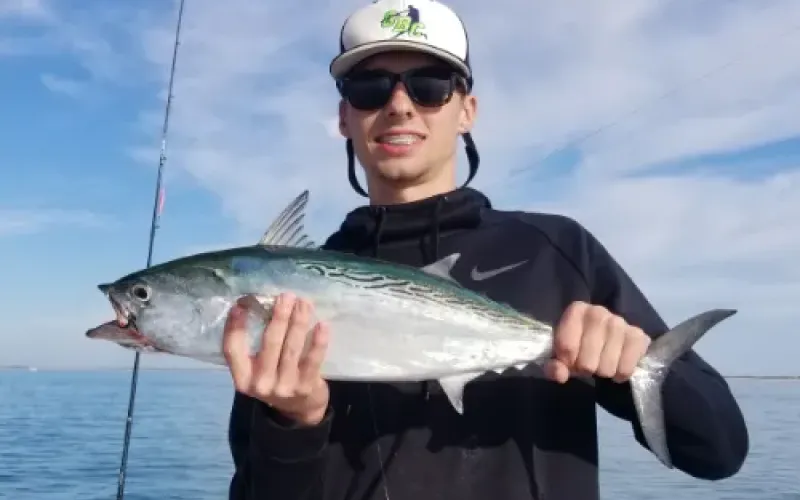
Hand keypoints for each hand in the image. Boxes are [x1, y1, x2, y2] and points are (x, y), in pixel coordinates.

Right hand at [222, 292, 329, 425]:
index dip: (234, 326)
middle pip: (269, 343)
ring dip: (298, 322)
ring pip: (291, 348)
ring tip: (304, 303)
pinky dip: (318, 341)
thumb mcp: (258, 368)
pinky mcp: (305, 387)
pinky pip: (312, 360)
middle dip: (279, 316)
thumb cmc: (276, 379)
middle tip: (286, 296)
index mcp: (243, 378)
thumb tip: (260, 305)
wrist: (300, 410)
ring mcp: (284, 387)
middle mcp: (260, 383)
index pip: (232, 349)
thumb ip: (256, 345)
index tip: (241, 305)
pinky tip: (322, 325)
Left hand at [545, 301, 650, 383]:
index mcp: (576, 310)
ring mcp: (620, 323)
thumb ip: (554, 366)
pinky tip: (617, 365)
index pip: (566, 348)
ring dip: (602, 372)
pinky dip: (620, 374)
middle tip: (587, 362)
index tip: (569, 359)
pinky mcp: (638, 336)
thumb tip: (559, 375)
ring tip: (601, 362)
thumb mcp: (561, 353)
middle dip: (585, 369)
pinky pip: (626, 369)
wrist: (607, 335)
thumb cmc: (579, 343)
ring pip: (607, 368)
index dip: (566, 362)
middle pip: (587, 363)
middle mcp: (598, 312)